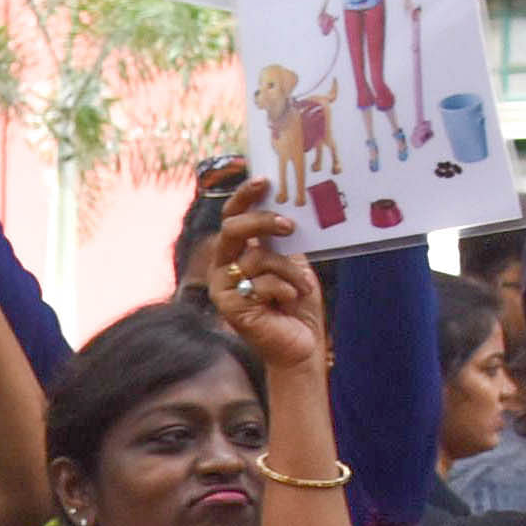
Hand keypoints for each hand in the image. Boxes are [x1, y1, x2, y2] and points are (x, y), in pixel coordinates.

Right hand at [205, 192, 324, 376]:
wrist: (301, 344)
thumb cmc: (297, 303)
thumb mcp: (294, 262)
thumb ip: (283, 239)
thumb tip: (289, 204)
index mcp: (237, 251)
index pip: (233, 216)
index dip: (244, 196)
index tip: (265, 181)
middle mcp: (224, 266)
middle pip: (232, 229)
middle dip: (262, 222)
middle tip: (289, 226)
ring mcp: (222, 287)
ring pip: (255, 258)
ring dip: (287, 270)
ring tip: (302, 286)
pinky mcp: (229, 307)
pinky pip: (257, 283)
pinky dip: (281, 288)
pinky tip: (289, 300)